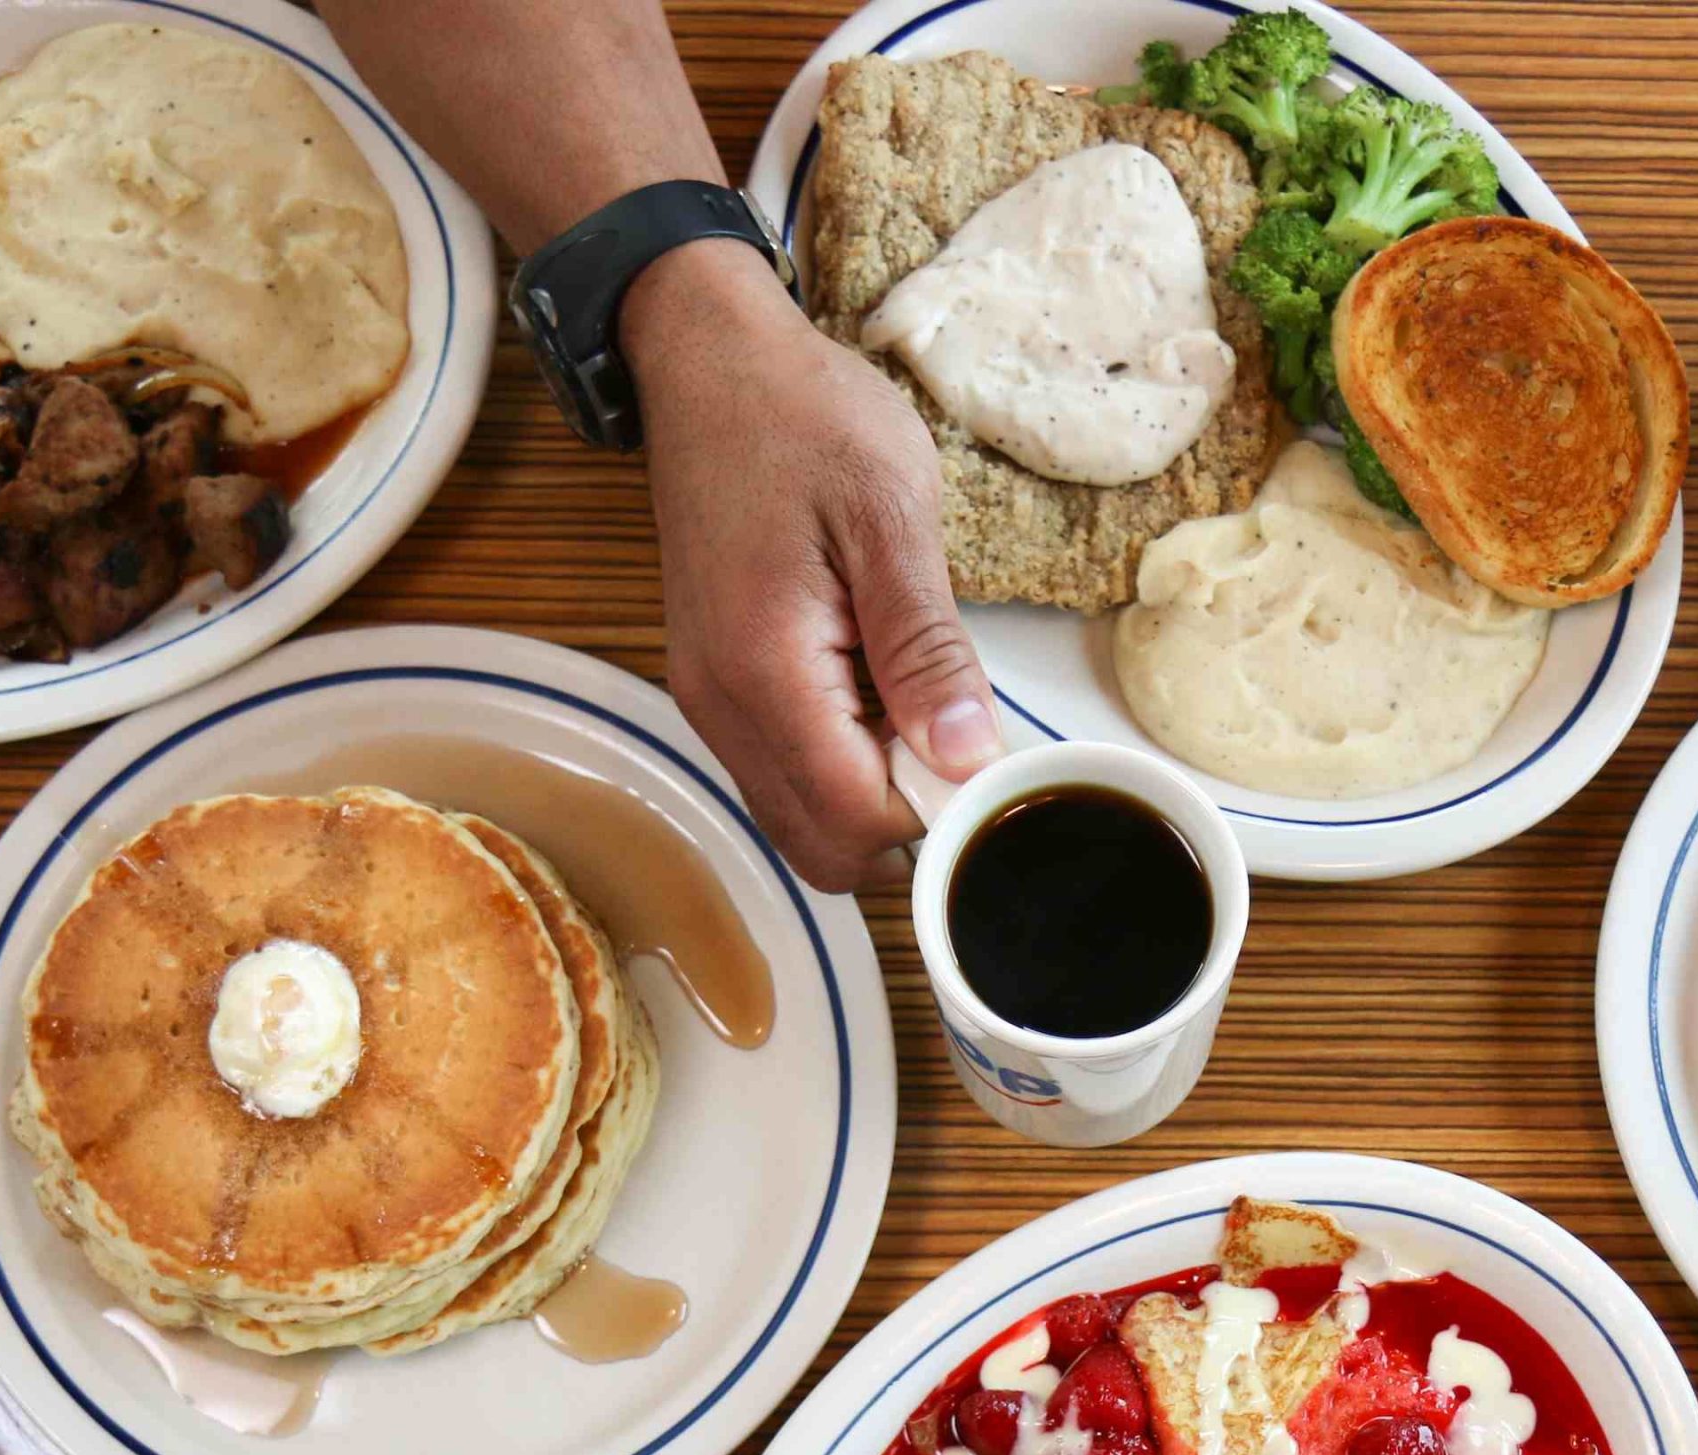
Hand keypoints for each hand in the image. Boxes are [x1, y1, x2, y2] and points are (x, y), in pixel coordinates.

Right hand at [622, 240, 1001, 891]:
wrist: (710, 363)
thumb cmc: (801, 418)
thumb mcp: (890, 517)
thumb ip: (926, 650)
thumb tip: (967, 759)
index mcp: (764, 671)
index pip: (856, 819)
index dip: (935, 810)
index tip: (988, 754)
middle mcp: (721, 708)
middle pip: (822, 847)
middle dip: (903, 821)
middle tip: (954, 730)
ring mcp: (710, 703)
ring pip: (800, 820)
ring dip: (871, 792)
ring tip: (915, 697)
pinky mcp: (716, 689)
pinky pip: (782, 774)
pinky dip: (840, 762)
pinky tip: (875, 688)